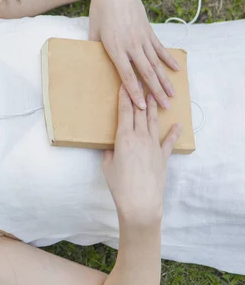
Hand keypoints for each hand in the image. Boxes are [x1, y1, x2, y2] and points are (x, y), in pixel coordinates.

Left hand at [88, 0, 180, 110]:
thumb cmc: (99, 11)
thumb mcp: (93, 32)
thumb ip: (94, 49)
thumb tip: (92, 64)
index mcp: (115, 48)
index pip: (127, 75)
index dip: (135, 92)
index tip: (142, 106)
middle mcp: (131, 45)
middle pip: (146, 73)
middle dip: (155, 92)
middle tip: (163, 107)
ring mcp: (142, 38)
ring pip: (156, 63)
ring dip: (164, 80)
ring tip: (172, 94)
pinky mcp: (149, 31)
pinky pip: (160, 48)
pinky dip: (168, 59)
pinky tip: (176, 70)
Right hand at [102, 84, 180, 226]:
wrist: (140, 202)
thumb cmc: (119, 186)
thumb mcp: (108, 166)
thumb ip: (111, 152)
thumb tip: (114, 146)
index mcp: (124, 138)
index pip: (124, 112)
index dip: (125, 97)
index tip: (125, 84)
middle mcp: (140, 137)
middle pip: (139, 112)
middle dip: (139, 96)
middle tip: (140, 82)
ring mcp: (153, 145)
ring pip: (152, 121)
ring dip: (153, 107)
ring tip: (155, 94)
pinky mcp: (162, 156)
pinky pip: (168, 141)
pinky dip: (173, 132)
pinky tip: (177, 124)